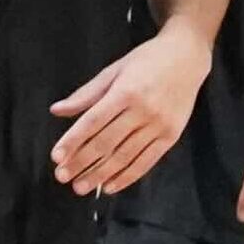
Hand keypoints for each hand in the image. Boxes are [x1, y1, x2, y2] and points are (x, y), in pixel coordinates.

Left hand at [47, 29, 205, 194]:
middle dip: (82, 162)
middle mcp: (143, 110)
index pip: (93, 121)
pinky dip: (127, 176)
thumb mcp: (114, 70)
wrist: (187, 57)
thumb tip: (56, 111)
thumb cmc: (147, 61)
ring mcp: (159, 125)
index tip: (56, 157)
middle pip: (107, 142)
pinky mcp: (171, 136)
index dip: (73, 141)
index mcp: (125, 91)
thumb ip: (86, 94)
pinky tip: (110, 186)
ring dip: (101, 174)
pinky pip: (147, 161)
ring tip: (81, 187)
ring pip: (125, 156)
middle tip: (62, 177)